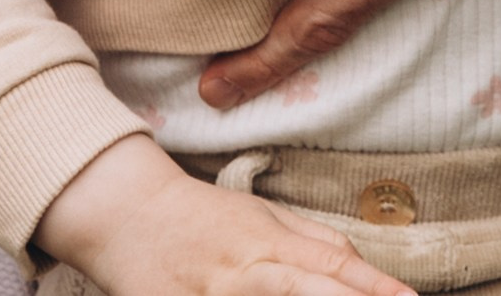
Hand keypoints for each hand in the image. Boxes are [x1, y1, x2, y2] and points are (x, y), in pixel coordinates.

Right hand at [37, 137, 408, 295]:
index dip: (374, 288)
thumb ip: (313, 242)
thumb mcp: (264, 216)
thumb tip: (362, 268)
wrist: (126, 212)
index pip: (333, 267)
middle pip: (308, 292)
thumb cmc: (203, 216)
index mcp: (270, 242)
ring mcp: (212, 295)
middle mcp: (247, 271)